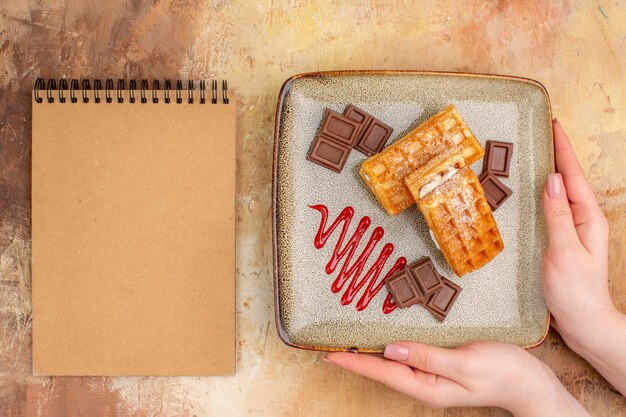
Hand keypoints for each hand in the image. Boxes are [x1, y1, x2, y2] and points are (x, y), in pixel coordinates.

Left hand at [325, 341, 588, 415]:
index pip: (382, 372)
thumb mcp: (466, 364)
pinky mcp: (439, 364)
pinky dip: (390, 345)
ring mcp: (431, 375)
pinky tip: (383, 336)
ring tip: (346, 338)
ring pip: (392, 362)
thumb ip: (428, 357)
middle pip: (382, 369)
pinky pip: (407, 355)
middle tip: (328, 342)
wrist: (530, 382)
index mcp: (427, 386)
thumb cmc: (503, 372)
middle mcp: (424, 383)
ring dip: (369, 351)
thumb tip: (390, 350)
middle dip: (355, 357)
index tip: (327, 352)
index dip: (354, 361)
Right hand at [542, 120, 625, 393]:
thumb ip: (558, 214)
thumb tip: (551, 179)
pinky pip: (550, 208)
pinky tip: (530, 193)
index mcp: (587, 217)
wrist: (583, 322)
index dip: (562, 149)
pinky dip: (540, 194)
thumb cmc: (575, 290)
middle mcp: (582, 219)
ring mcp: (573, 229)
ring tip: (531, 155)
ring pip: (559, 193)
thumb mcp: (565, 251)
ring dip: (547, 172)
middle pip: (567, 179)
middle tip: (538, 132)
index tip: (553, 124)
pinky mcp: (561, 239)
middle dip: (555, 154)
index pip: (572, 175)